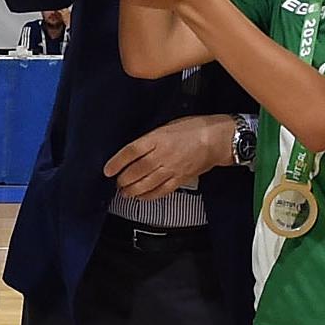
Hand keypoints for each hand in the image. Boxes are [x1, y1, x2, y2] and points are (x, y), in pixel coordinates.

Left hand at [104, 114, 233, 199]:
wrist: (217, 139)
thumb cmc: (194, 129)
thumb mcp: (167, 126)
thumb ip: (151, 139)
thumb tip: (135, 152)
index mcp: (158, 138)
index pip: (131, 151)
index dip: (117, 162)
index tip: (108, 169)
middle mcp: (163, 155)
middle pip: (136, 171)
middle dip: (123, 179)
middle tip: (117, 182)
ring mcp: (172, 169)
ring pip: (146, 184)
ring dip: (132, 190)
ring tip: (125, 193)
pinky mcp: (180, 179)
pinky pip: (161, 191)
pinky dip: (149, 196)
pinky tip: (141, 197)